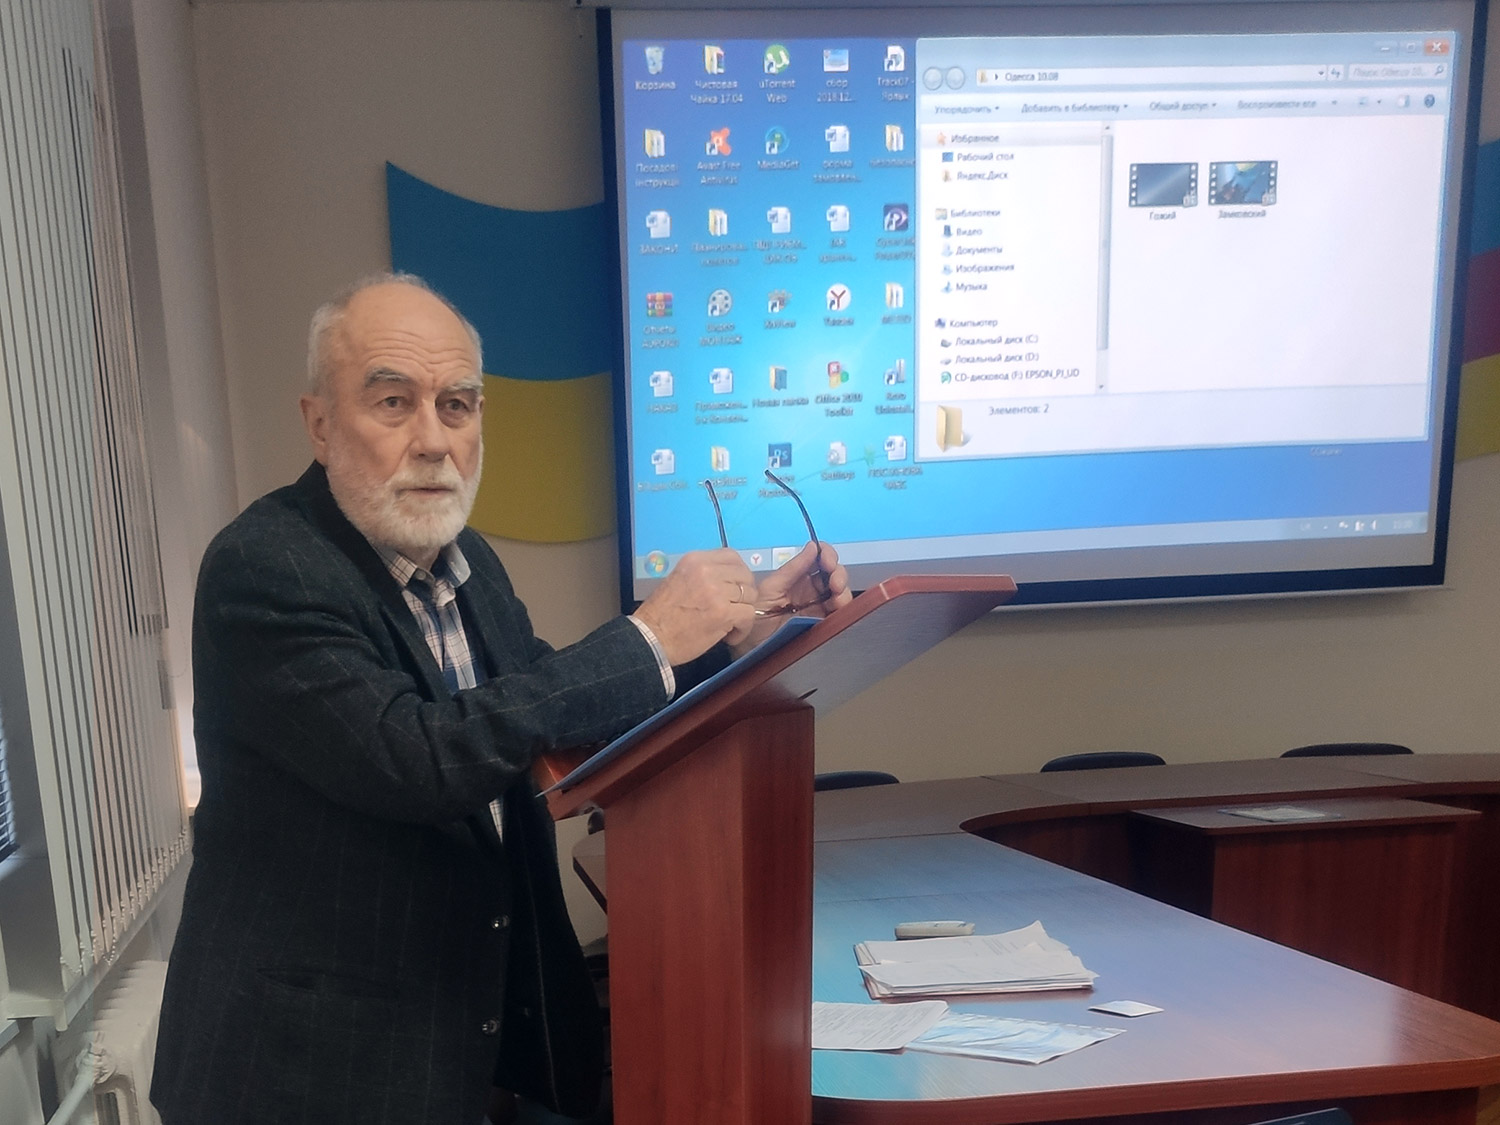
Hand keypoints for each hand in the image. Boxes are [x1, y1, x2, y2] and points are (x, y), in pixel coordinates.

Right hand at [633, 547, 756, 665]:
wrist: (650, 639)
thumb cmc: (661, 615)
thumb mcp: (679, 580)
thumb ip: (703, 575)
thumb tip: (729, 580)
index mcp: (695, 560)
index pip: (732, 556)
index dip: (739, 573)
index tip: (734, 588)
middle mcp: (707, 571)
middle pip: (745, 575)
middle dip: (744, 594)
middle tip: (733, 609)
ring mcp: (716, 591)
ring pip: (750, 596)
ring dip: (743, 612)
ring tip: (729, 625)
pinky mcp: (723, 613)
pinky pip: (748, 615)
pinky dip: (743, 628)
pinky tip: (729, 636)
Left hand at [731, 540, 852, 656]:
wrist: (748, 645)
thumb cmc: (754, 615)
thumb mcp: (772, 588)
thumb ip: (793, 569)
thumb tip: (812, 546)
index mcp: (797, 577)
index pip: (818, 558)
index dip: (827, 555)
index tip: (828, 562)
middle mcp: (809, 590)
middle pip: (833, 574)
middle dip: (838, 574)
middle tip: (835, 584)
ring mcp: (817, 607)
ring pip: (839, 593)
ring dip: (843, 592)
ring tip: (837, 600)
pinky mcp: (821, 625)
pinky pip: (838, 614)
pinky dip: (844, 610)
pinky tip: (839, 610)